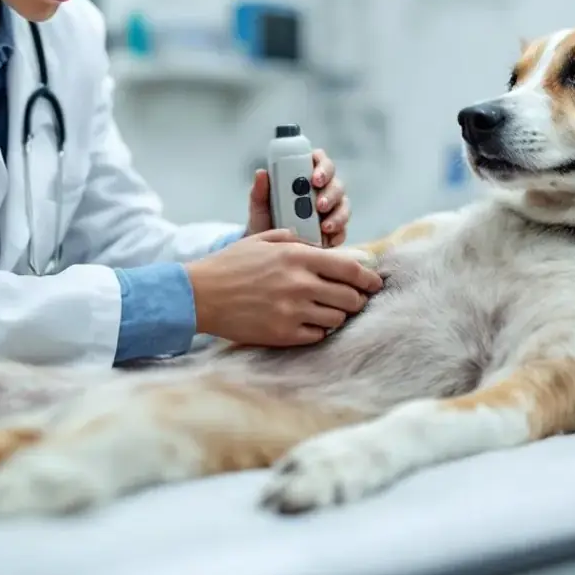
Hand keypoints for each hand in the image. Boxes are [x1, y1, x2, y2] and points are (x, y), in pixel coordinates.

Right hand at [185, 229, 382, 345]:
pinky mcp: (283, 334)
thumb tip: (321, 247)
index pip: (349, 268)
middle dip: (356, 299)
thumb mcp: (262, 239)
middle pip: (350, 297)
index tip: (375, 282)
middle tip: (354, 299)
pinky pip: (317, 335)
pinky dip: (318, 330)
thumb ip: (295, 240)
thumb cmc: (230, 265)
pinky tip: (308, 322)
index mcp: (297, 256)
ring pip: (337, 318)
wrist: (199, 295)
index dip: (368, 277)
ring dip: (337, 314)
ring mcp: (293, 311)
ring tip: (327, 310)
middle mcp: (300, 283)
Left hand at [245, 149, 350, 245]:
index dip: (322, 166)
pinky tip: (329, 239)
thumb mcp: (260, 208)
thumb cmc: (266, 223)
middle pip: (335, 183)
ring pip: (344, 205)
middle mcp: (322, 190)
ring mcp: (332, 210)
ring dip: (337, 214)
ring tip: (324, 227)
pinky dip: (338, 233)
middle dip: (330, 193)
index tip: (315, 179)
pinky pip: (343, 229)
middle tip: (319, 205)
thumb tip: (261, 173)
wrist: (270, 251)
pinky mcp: (336, 230)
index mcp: (305, 177)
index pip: (319, 161)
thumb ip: (260, 191)